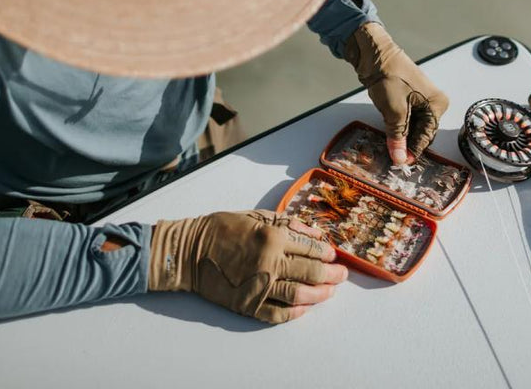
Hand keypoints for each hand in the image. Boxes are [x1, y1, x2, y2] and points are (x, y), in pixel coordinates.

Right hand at [148, 210, 346, 323]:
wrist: (189, 251)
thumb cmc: (223, 229)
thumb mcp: (258, 216)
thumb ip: (290, 224)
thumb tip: (318, 234)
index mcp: (273, 237)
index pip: (312, 248)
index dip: (328, 254)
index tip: (334, 256)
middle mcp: (269, 262)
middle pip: (312, 273)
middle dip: (332, 275)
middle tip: (341, 276)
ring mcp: (258, 286)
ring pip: (300, 295)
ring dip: (320, 295)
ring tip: (329, 292)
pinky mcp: (247, 304)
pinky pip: (278, 314)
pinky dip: (295, 312)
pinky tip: (305, 308)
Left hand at [344, 22, 449, 164]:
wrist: (374, 54)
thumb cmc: (389, 77)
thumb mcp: (394, 111)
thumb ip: (397, 136)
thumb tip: (399, 158)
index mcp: (436, 104)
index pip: (427, 136)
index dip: (413, 150)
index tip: (400, 162)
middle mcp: (432, 103)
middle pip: (421, 132)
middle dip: (407, 144)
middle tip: (393, 157)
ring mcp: (420, 100)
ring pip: (412, 126)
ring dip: (401, 136)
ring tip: (389, 147)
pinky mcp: (408, 98)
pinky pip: (406, 119)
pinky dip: (397, 127)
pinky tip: (389, 134)